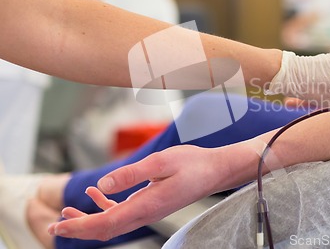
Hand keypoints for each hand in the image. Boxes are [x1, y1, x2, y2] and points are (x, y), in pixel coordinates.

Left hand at [48, 145, 226, 240]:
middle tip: (54, 224)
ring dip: (89, 219)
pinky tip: (97, 192)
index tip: (58, 225)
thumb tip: (103, 184)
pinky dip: (106, 205)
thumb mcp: (161, 162)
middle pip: (106, 229)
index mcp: (147, 205)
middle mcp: (146, 213)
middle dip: (79, 228)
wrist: (214, 170)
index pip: (107, 223)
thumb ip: (132, 173)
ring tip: (67, 211)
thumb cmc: (192, 164)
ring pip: (112, 223)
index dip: (80, 226)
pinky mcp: (151, 203)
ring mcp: (149, 210)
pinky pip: (123, 211)